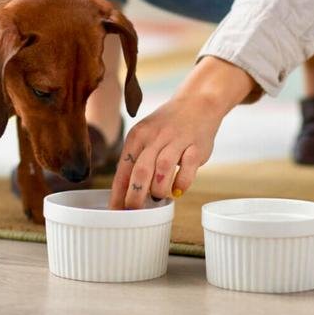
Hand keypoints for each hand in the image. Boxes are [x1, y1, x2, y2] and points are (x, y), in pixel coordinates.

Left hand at [109, 57, 257, 209]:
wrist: (197, 103)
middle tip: (135, 211)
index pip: (123, 168)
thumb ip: (136, 162)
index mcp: (137, 136)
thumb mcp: (146, 138)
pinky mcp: (197, 146)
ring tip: (158, 197)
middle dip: (135, 195)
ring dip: (159, 189)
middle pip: (141, 170)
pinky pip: (188, 168)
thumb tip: (124, 196)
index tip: (115, 211)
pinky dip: (181, 183)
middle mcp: (155, 137)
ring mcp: (177, 140)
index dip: (118, 192)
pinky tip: (177, 191)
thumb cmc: (167, 127)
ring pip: (163, 169)